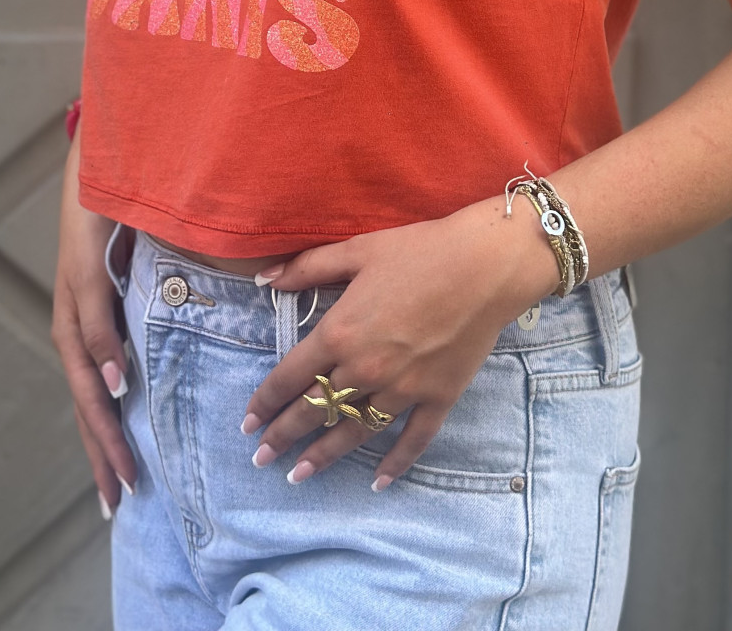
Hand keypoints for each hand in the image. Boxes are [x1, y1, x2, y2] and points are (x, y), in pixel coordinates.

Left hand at [51, 124, 137, 512]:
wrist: (104, 154)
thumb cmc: (133, 204)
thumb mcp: (147, 264)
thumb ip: (157, 301)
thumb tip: (180, 338)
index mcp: (91, 321)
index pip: (96, 394)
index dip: (107, 441)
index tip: (124, 487)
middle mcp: (75, 316)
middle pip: (84, 397)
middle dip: (102, 449)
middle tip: (120, 497)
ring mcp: (73, 296)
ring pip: (81, 372)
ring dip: (97, 421)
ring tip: (117, 462)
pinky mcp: (79, 268)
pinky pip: (88, 320)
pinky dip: (99, 354)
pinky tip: (112, 385)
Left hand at [240, 196, 555, 489]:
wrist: (484, 265)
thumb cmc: (420, 250)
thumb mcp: (359, 250)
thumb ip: (309, 267)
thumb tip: (264, 278)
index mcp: (341, 332)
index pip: (290, 377)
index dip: (265, 402)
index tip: (248, 422)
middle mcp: (365, 369)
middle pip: (315, 411)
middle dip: (283, 437)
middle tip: (261, 458)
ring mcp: (403, 389)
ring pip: (354, 432)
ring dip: (324, 456)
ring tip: (299, 475)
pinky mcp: (437, 398)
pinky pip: (412, 440)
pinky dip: (395, 463)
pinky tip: (379, 482)